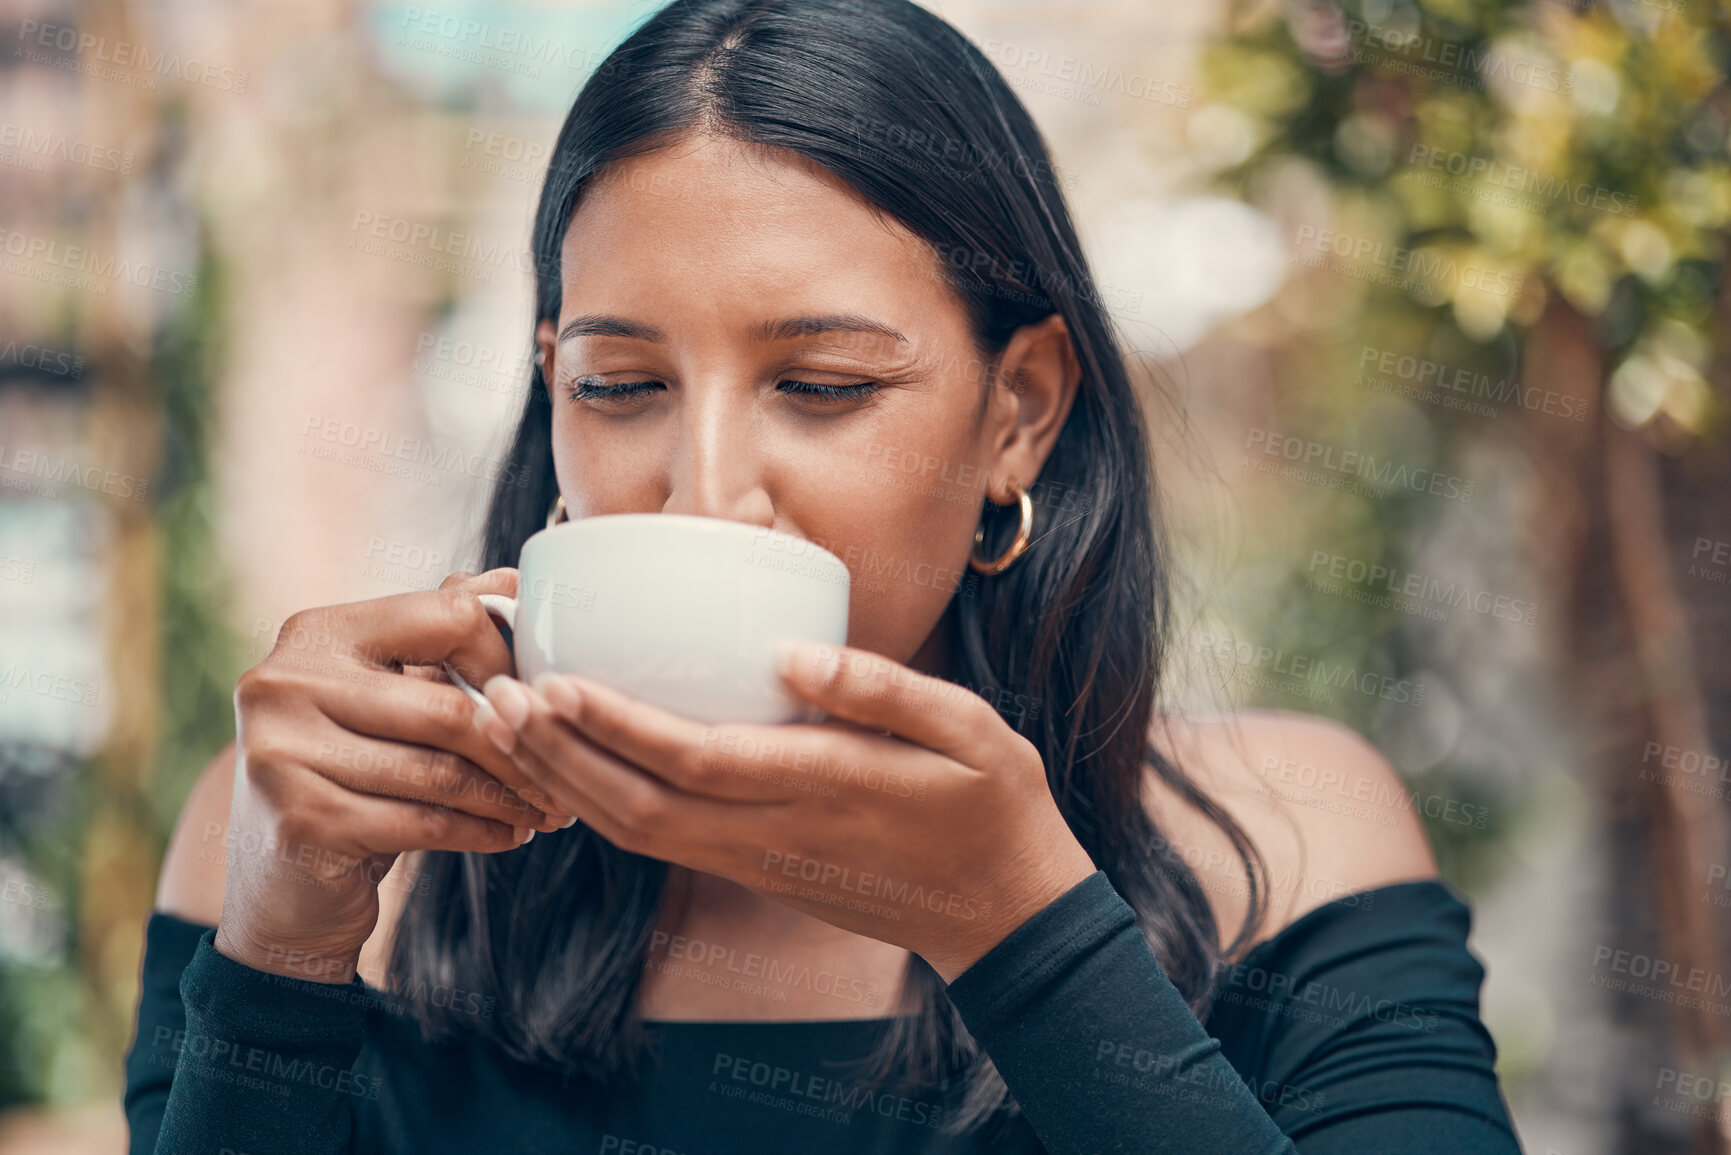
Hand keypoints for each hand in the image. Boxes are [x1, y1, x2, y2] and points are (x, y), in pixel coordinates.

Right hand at [214, 570, 572, 982]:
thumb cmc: (352, 772)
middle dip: (522, 747)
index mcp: (317, 632)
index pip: (445, 615)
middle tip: (568, 775)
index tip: (541, 697)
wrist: (281, 882)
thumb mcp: (388, 696)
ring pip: (441, 773)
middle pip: (448, 708)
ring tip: (551, 808)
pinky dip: (483, 831)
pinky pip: (425, 824)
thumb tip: (513, 580)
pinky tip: (512, 835)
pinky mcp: (302, 822)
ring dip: (511, 796)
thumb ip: (438, 636)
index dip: (506, 657)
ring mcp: (284, 753)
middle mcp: (286, 683)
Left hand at [472, 641, 1097, 981]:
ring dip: (566, 781)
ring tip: (512, 725)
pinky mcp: (755, 870)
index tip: (553, 681)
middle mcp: (775, 833)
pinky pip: (661, 842)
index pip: (694, 761)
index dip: (612, 726)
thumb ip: (880, 690)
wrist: (1005, 912)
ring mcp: (759, 860)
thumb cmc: (990, 802)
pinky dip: (603, 807)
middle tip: (496, 695)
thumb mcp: (967, 728)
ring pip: (638, 832)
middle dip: (557, 754)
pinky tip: (574, 767)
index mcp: (824, 786)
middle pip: (638, 805)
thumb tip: (790, 652)